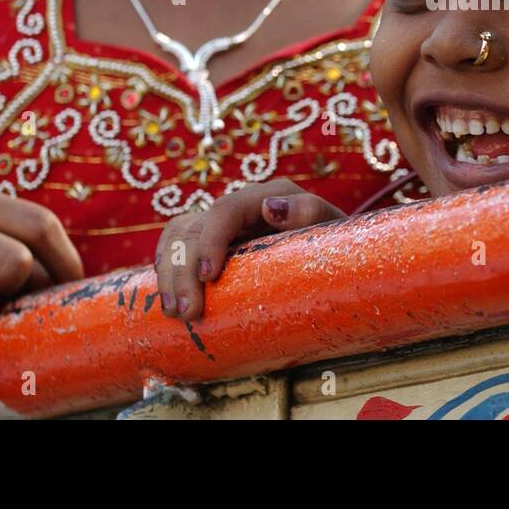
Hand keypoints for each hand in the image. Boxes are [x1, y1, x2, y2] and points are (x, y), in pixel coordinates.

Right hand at [154, 180, 345, 321]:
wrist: (342, 259)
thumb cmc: (340, 246)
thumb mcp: (331, 229)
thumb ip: (309, 212)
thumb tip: (271, 206)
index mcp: (270, 195)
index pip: (226, 210)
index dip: (210, 240)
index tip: (206, 276)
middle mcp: (242, 205)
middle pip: (195, 226)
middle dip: (183, 269)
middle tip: (186, 313)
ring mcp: (225, 224)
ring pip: (179, 235)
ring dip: (169, 272)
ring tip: (173, 313)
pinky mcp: (214, 243)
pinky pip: (177, 244)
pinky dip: (166, 267)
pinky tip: (166, 296)